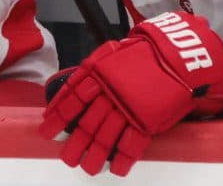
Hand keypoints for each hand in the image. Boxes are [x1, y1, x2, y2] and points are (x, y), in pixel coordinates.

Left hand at [39, 11, 222, 176]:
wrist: (174, 55)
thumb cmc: (141, 53)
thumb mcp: (111, 53)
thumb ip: (93, 71)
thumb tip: (76, 92)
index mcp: (97, 73)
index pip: (71, 98)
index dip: (58, 116)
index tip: (47, 131)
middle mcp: (109, 92)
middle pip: (86, 122)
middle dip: (74, 143)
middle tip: (66, 157)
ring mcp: (128, 108)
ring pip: (105, 137)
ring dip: (94, 155)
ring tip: (85, 167)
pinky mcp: (148, 120)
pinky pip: (131, 143)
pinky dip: (122, 159)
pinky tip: (114, 169)